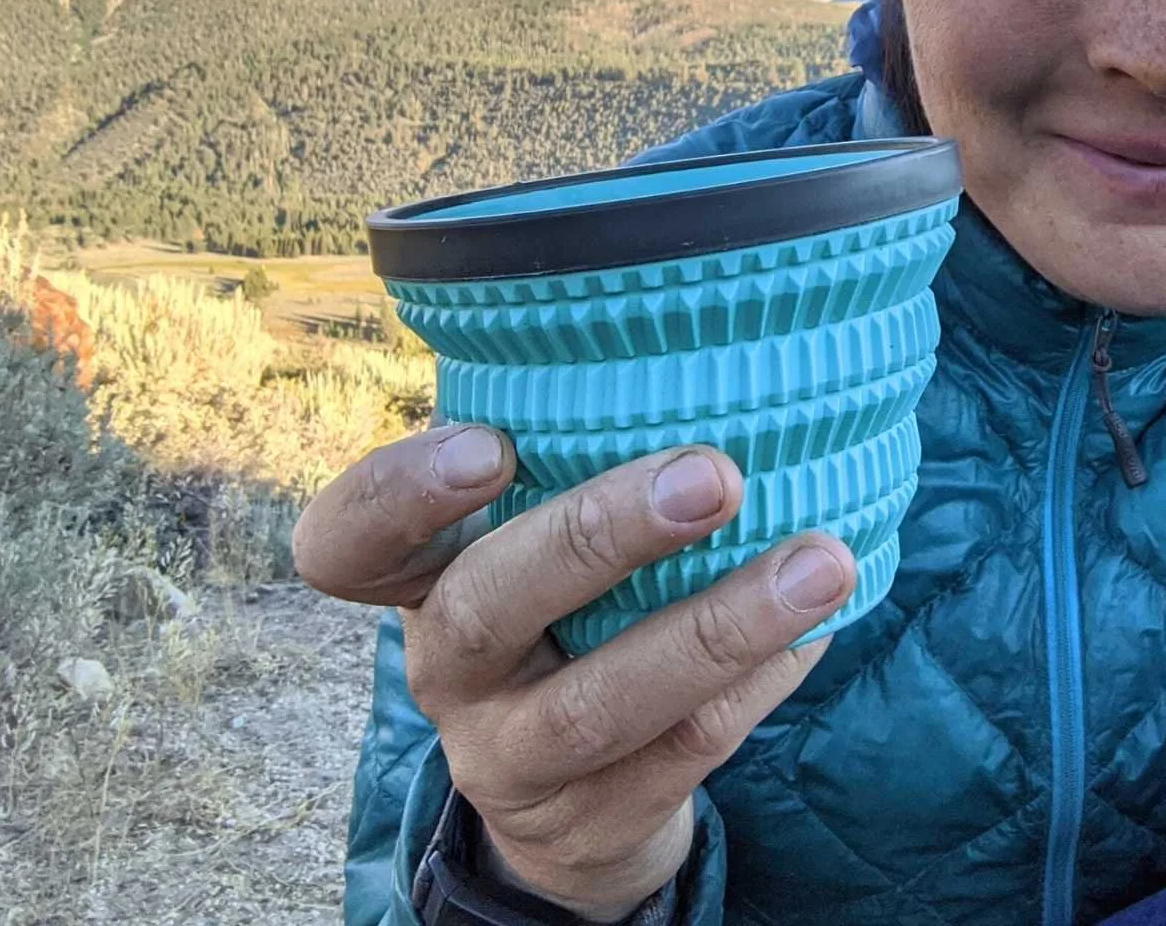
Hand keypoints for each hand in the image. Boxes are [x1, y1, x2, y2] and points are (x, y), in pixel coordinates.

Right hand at [293, 423, 855, 919]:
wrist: (575, 803)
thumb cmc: (568, 614)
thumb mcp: (535, 542)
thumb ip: (572, 461)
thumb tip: (718, 346)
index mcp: (419, 581)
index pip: (347, 542)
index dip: (402, 495)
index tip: (492, 444)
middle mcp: (446, 669)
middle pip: (487, 609)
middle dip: (599, 537)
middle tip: (714, 476)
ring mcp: (510, 757)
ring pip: (600, 702)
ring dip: (719, 627)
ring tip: (818, 563)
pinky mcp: (592, 818)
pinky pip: (682, 748)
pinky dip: (759, 682)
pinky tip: (817, 625)